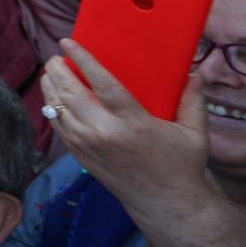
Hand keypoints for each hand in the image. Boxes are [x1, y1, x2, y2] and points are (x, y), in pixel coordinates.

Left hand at [39, 37, 210, 199]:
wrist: (167, 204)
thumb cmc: (183, 166)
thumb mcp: (195, 134)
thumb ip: (193, 101)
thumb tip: (194, 74)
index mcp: (133, 123)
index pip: (102, 83)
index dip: (83, 60)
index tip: (68, 42)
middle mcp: (105, 133)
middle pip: (70, 94)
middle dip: (57, 71)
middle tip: (55, 57)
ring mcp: (89, 146)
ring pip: (58, 110)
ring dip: (50, 88)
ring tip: (51, 72)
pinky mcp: (81, 157)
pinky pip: (59, 127)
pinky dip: (52, 109)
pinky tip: (53, 98)